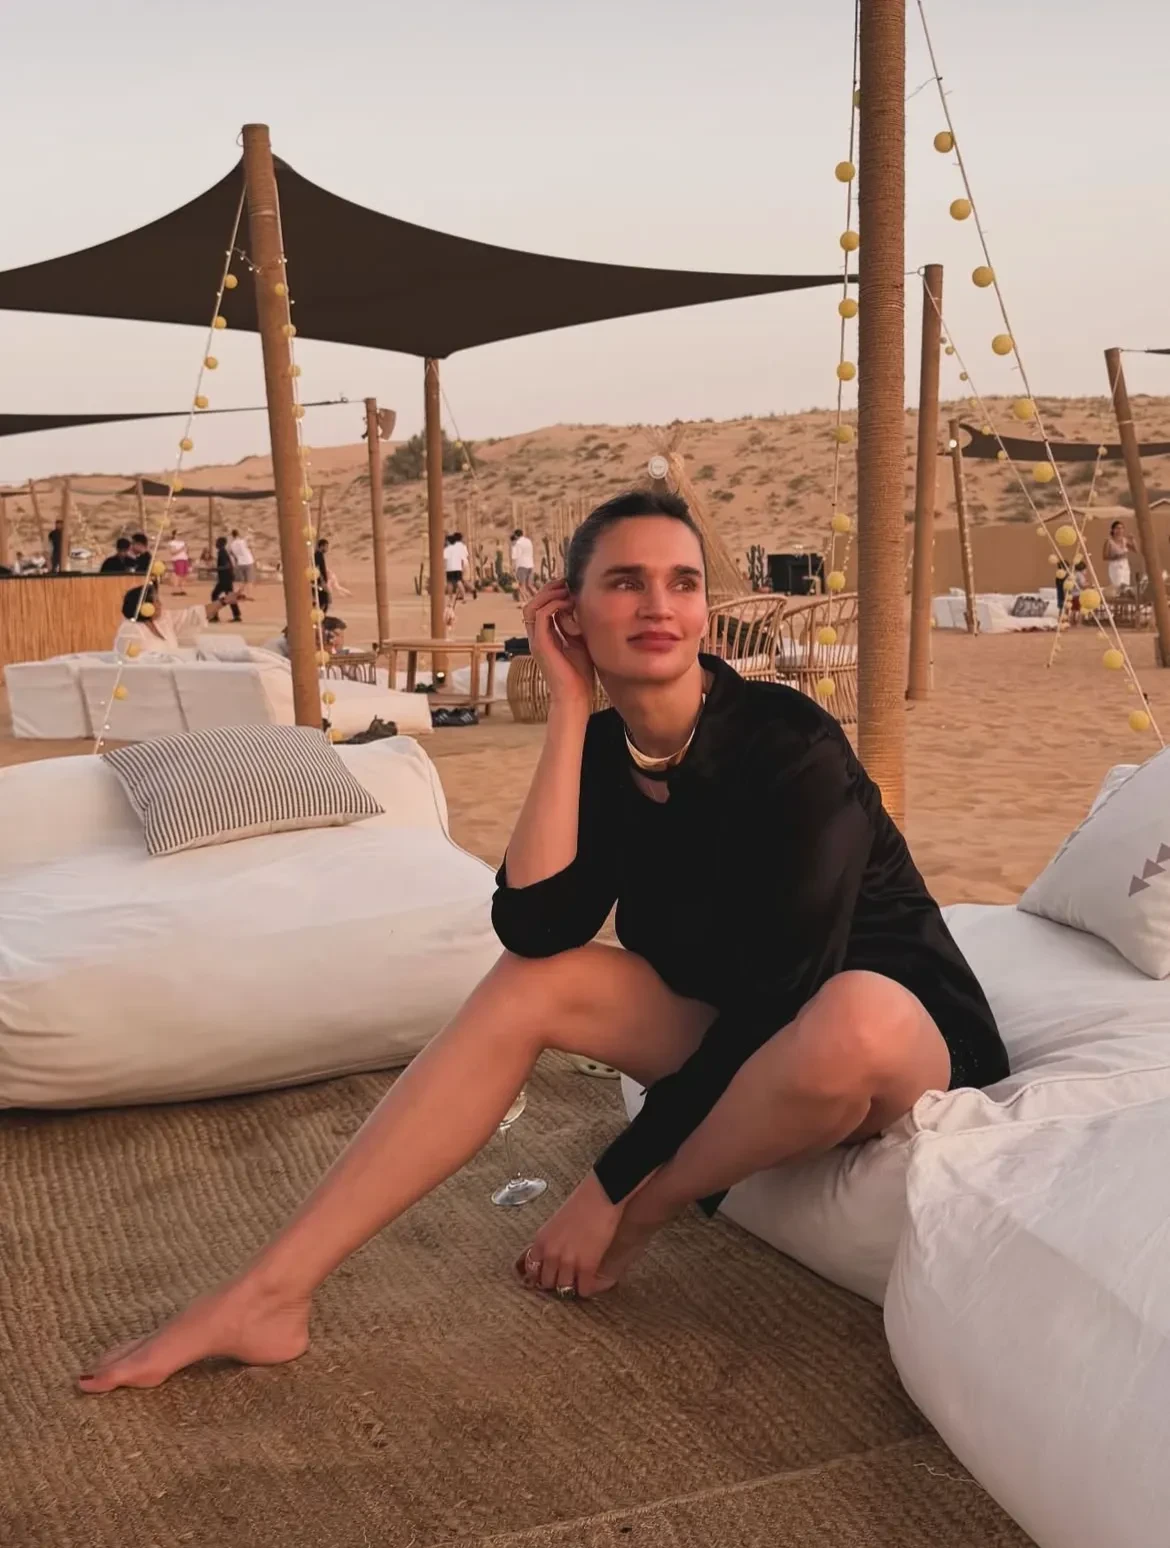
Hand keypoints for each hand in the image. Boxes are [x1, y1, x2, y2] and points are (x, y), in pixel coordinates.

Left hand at [516, 1171, 623, 1298]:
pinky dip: (587, 1288)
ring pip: (564, 1289)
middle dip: (557, 1281)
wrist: (601, 1196)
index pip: (532, 1270)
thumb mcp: (556, 1224)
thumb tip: (554, 1257)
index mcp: (541, 1241)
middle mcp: (550, 1254)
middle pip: (547, 1283)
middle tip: (567, 1277)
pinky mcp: (586, 1266)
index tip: (551, 1275)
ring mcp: (567, 1262)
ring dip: (572, 1286)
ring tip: (580, 1280)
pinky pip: (583, 1289)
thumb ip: (551, 1242)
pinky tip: (591, 1281)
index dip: (542, 1274)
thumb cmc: (582, 1204)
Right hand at [522, 581, 595, 713]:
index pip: (540, 608)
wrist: (576, 696)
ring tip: (566, 591)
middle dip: (548, 590)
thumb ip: (576, 626)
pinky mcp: (541, 644)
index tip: (569, 586)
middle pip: (532, 603)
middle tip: (566, 583)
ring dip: (549, 594)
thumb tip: (581, 607)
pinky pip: (541, 615)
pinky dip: (554, 605)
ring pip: (532, 606)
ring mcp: (537, 640)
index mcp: (545, 637)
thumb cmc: (580, 674)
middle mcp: (537, 637)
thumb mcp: (580, 643)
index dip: (551, 593)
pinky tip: (568, 603)